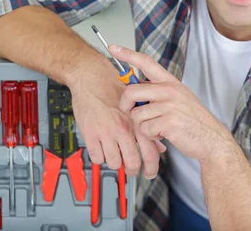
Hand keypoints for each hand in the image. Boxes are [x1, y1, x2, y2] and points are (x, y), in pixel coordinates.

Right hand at [68, 61, 165, 177]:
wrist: (91, 76)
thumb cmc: (113, 87)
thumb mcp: (136, 105)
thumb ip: (148, 126)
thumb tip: (159, 146)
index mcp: (138, 122)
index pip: (151, 152)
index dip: (152, 167)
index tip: (150, 173)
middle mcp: (124, 129)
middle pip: (132, 162)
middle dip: (132, 170)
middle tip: (130, 170)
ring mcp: (107, 133)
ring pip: (113, 162)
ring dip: (114, 162)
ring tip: (114, 154)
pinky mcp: (90, 134)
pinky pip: (97, 157)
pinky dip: (99, 157)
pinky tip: (101, 149)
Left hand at [110, 45, 236, 162]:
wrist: (211, 139)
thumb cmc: (193, 121)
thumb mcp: (179, 99)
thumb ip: (158, 92)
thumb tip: (134, 90)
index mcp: (171, 83)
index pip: (146, 62)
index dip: (128, 54)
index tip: (113, 48)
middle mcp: (170, 90)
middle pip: (131, 91)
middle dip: (125, 106)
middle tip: (132, 113)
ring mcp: (170, 106)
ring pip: (136, 115)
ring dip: (143, 126)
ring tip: (158, 127)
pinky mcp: (168, 122)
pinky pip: (144, 129)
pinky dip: (150, 136)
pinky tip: (163, 135)